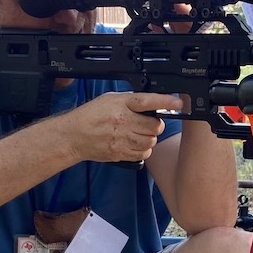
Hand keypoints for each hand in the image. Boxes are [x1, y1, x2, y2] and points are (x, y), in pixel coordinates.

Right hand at [59, 91, 183, 164]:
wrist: (74, 136)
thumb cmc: (91, 116)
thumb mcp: (110, 99)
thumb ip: (130, 101)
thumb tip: (151, 103)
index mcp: (121, 104)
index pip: (148, 101)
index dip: (166, 102)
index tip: (178, 103)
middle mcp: (123, 121)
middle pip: (155, 126)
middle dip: (155, 125)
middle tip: (147, 124)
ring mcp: (122, 139)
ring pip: (151, 141)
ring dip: (149, 138)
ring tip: (138, 134)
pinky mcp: (121, 153)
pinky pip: (143, 153)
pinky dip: (143, 149)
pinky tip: (134, 144)